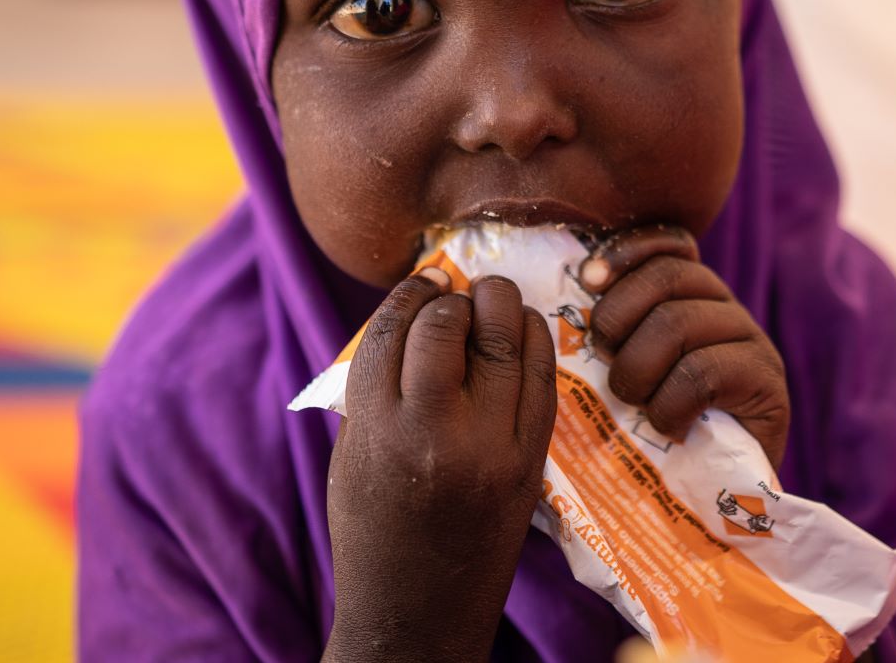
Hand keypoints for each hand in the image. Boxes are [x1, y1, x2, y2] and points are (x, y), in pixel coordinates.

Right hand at [323, 271, 556, 662]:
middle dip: (453, 297)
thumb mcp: (353, 455)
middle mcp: (434, 432)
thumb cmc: (373, 530)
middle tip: (456, 293)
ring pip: (505, 342)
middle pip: (449, 326)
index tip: (424, 281)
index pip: (394, 330)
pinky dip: (535, 341)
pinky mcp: (530, 462)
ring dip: (500, 306)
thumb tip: (415, 315)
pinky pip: (542, 379)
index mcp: (377, 429)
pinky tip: (524, 329)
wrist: (417, 614)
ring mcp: (490, 447)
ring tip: (493, 300)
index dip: (411, 293)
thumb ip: (376, 388)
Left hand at [581, 226, 790, 468]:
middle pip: (667, 277)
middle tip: (604, 360)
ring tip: (632, 402)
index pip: (668, 243)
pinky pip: (703, 373)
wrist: (712, 499)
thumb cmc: (653, 434)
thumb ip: (610, 334)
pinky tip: (668, 426)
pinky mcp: (767, 383)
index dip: (628, 252)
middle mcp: (725, 308)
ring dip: (638, 368)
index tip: (588, 280)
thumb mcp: (626, 373)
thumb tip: (560, 299)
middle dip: (619, 318)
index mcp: (692, 295)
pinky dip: (670, 403)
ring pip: (678, 323)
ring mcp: (751, 342)